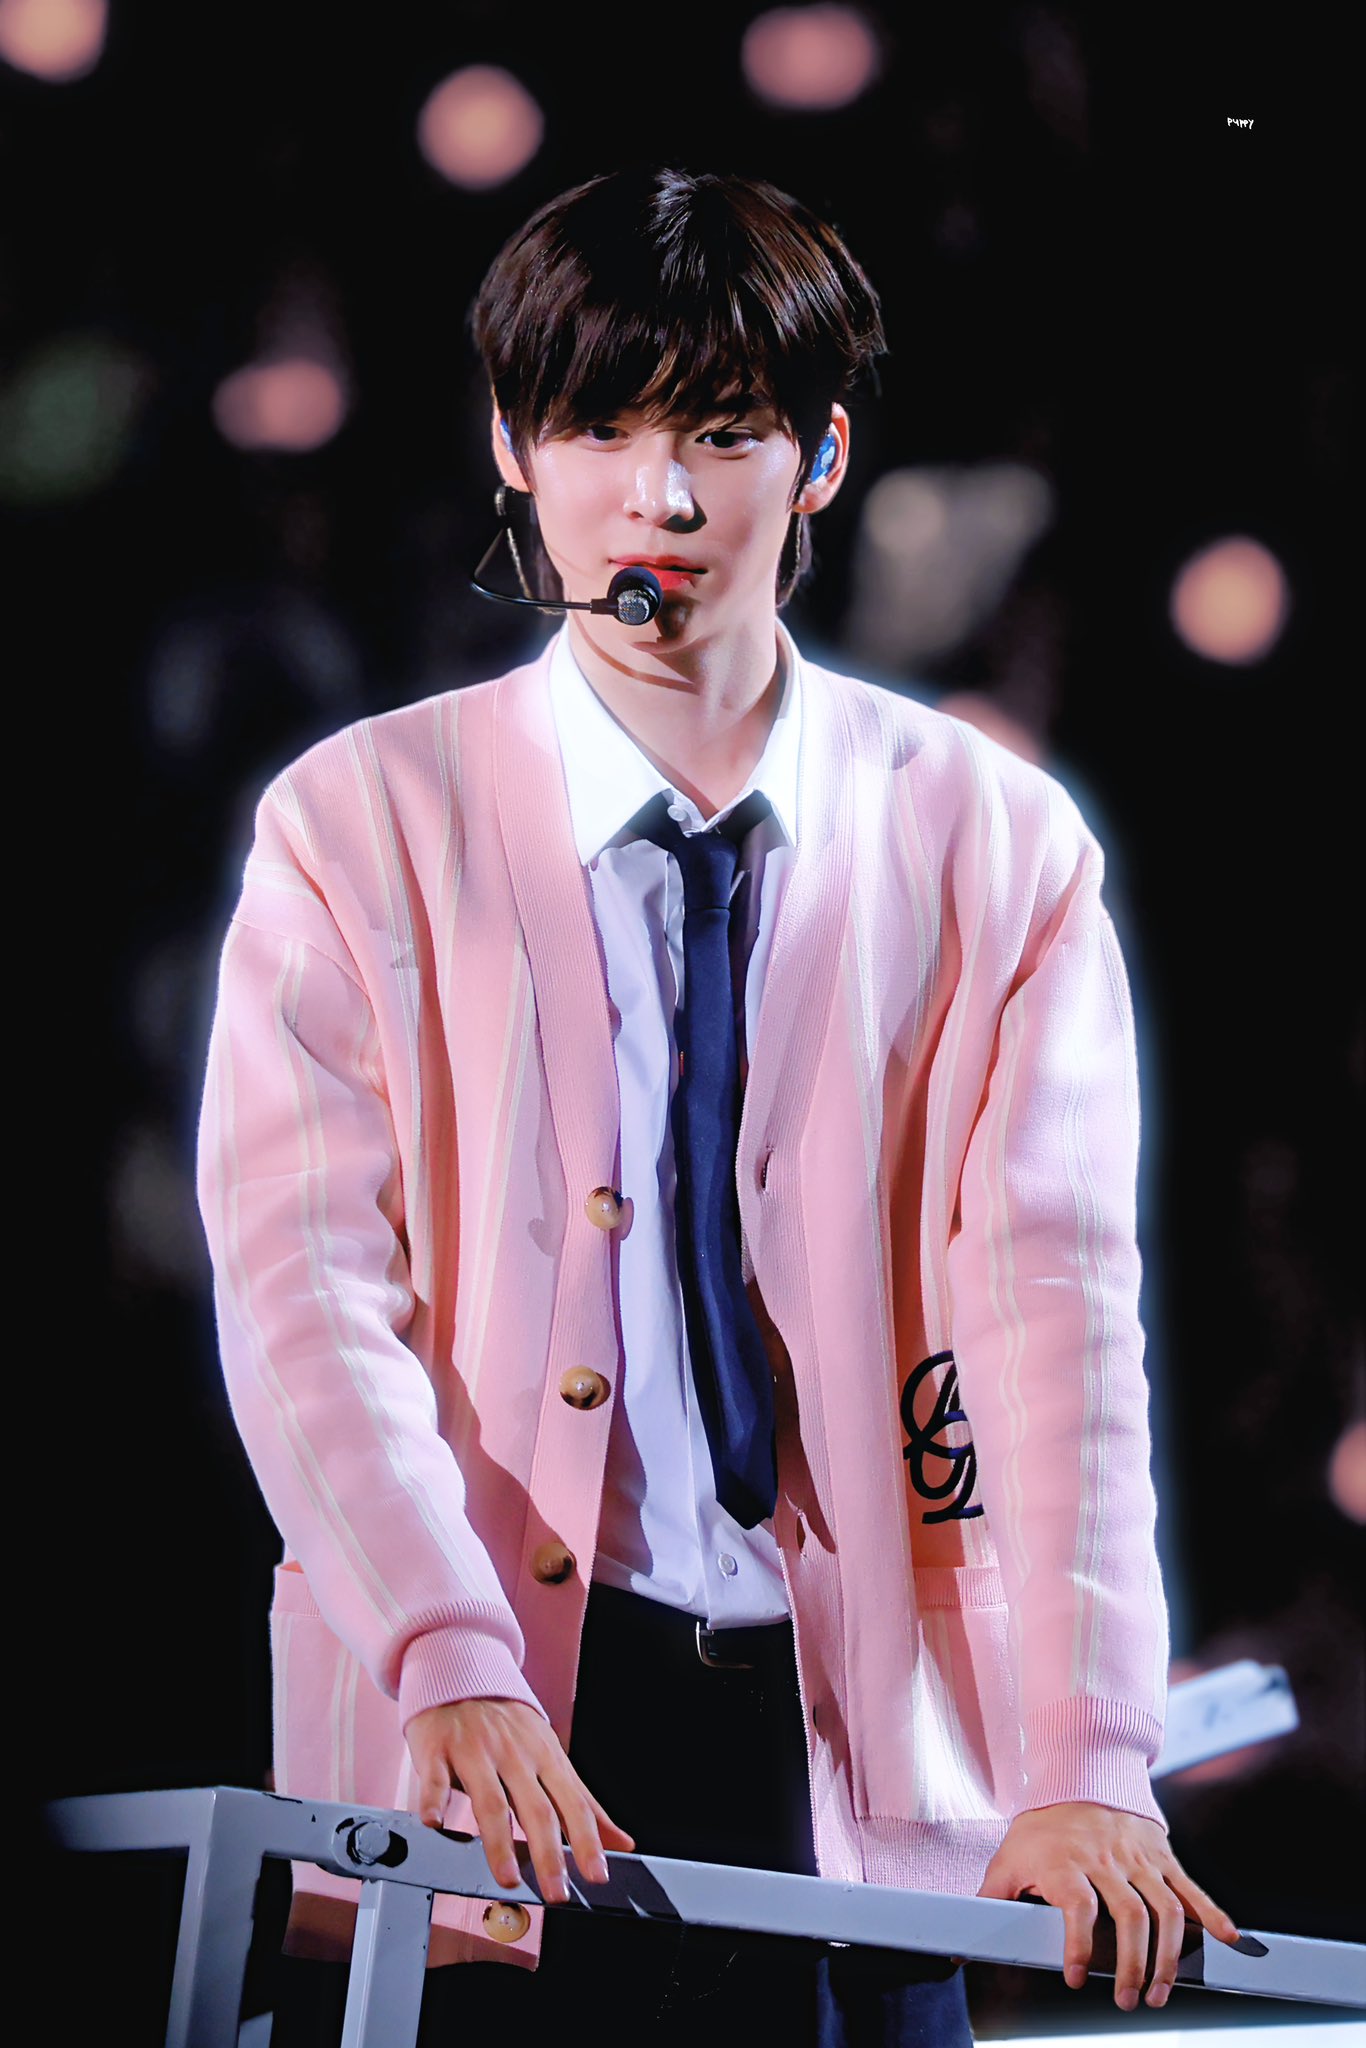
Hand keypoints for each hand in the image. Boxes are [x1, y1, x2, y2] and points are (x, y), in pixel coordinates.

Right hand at [405, 1696, 634, 1904]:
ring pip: (490, 1801)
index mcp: (546, 1756)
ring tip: (508, 1877)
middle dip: (548, 1853)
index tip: (597, 1875)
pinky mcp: (438, 1749)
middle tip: (556, 1892)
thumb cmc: (508, 1726)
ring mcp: (476, 1750)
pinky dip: (435, 1801)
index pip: (573, 1804)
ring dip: (499, 1842)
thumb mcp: (550, 1756)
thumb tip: (622, 1843)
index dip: (587, 1841)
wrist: (460, 1674)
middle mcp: (514, 1754)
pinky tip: (436, 1823)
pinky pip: (435, 1779)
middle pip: (535, 1808)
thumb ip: (583, 1803)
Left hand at [977, 1802, 1240, 2010]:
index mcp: (1067, 1861)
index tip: (1077, 1978)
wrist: (1079, 1771)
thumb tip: (959, 1948)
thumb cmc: (1041, 1825)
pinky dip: (1213, 1914)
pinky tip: (1228, 1940)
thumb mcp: (1009, 1858)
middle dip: (1134, 1964)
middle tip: (1132, 2000)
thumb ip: (990, 1903)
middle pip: (1129, 1914)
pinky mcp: (1162, 1855)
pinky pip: (1191, 1886)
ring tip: (1162, 1990)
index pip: (1078, 1906)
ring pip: (1165, 1907)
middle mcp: (1106, 1859)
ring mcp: (1138, 1857)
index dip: (1079, 1945)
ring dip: (1170, 1954)